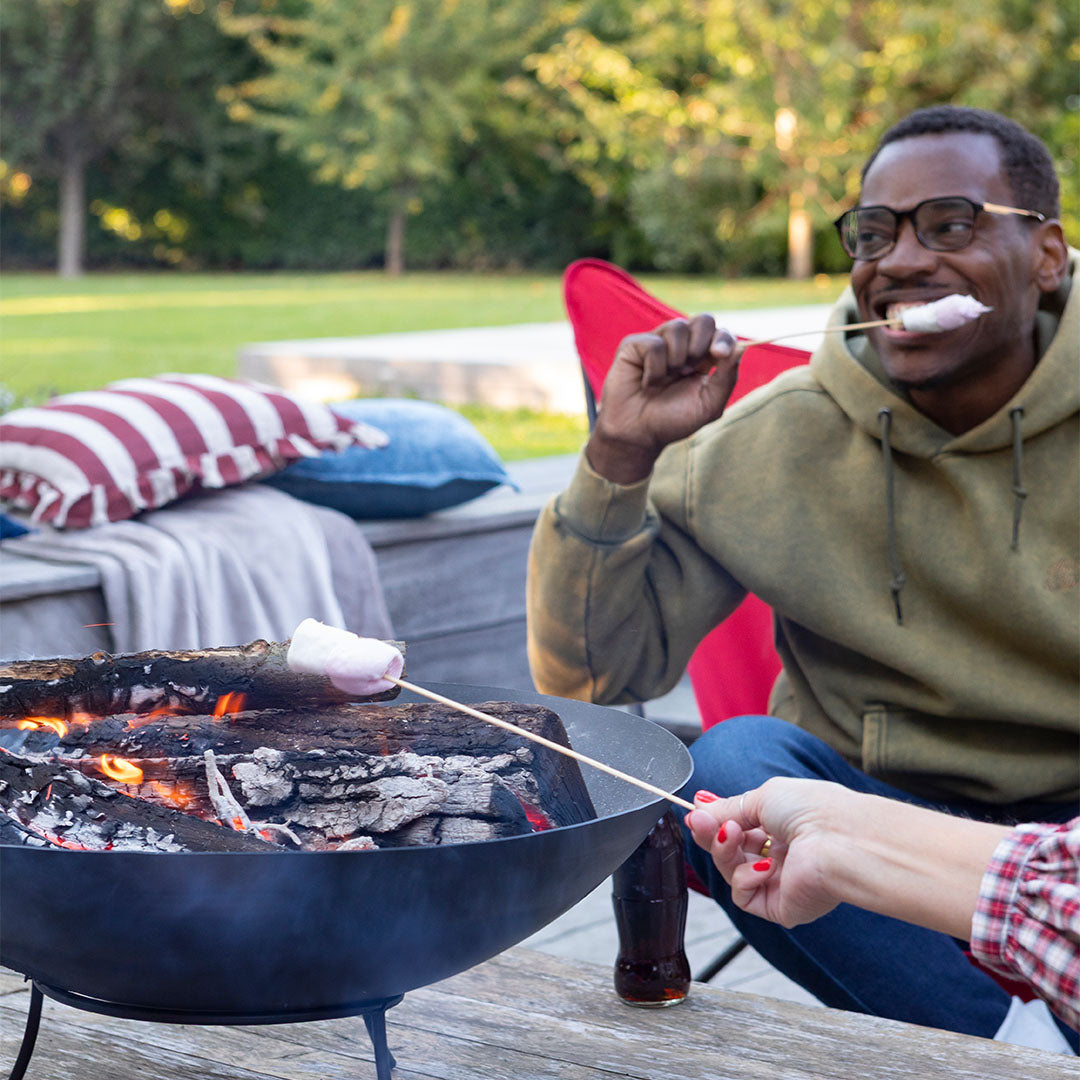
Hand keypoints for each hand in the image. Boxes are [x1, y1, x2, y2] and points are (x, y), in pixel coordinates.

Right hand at [586, 315, 741, 483]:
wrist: (638, 434)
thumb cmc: (673, 421)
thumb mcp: (709, 405)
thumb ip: (727, 377)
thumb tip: (742, 347)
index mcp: (704, 358)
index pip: (721, 334)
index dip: (724, 339)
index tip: (719, 354)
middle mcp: (682, 345)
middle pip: (704, 320)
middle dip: (701, 343)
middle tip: (689, 370)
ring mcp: (658, 342)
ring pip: (677, 327)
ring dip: (676, 360)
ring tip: (665, 380)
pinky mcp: (634, 345)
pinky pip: (653, 344)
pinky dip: (655, 369)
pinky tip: (648, 382)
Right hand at [685, 778, 847, 928]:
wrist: (839, 840)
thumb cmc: (813, 810)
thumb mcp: (762, 798)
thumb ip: (727, 808)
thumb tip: (699, 811)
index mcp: (782, 826)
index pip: (739, 828)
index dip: (715, 822)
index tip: (696, 814)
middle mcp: (781, 855)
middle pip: (730, 851)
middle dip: (712, 835)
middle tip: (701, 822)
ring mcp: (780, 881)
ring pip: (731, 871)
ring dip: (725, 851)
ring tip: (732, 834)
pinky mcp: (779, 906)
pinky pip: (743, 895)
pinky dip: (745, 879)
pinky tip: (765, 866)